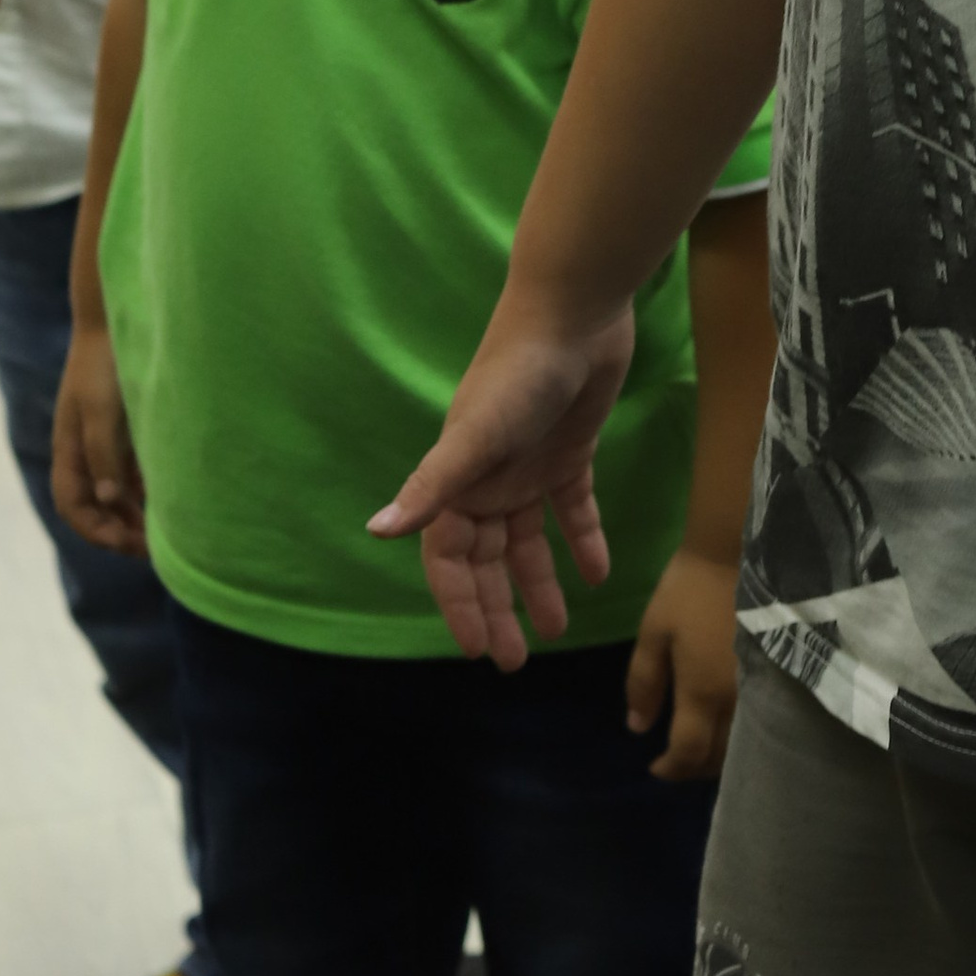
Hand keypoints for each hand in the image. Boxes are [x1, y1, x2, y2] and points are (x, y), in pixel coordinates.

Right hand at [53, 321, 149, 555]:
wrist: (116, 319)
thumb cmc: (106, 364)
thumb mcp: (103, 410)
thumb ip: (105, 455)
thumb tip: (111, 500)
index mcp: (69, 449)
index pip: (73, 506)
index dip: (96, 531)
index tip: (127, 544)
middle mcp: (85, 450)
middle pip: (96, 505)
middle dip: (119, 530)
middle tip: (153, 548)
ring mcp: (106, 440)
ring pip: (116, 491)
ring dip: (134, 514)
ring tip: (164, 531)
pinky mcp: (127, 428)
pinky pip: (133, 470)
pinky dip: (146, 489)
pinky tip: (171, 496)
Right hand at [368, 301, 637, 671]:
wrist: (574, 313)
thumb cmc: (519, 372)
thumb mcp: (476, 435)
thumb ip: (433, 484)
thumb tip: (377, 531)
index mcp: (460, 481)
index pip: (449, 558)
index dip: (458, 603)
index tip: (475, 650)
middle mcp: (490, 480)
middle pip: (486, 560)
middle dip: (496, 609)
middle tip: (513, 662)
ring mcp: (529, 467)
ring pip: (528, 543)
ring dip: (539, 585)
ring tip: (556, 631)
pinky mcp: (569, 453)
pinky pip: (573, 509)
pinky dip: (583, 540)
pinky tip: (598, 573)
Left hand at [628, 546, 743, 781]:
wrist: (738, 551)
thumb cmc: (690, 589)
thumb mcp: (654, 631)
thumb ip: (644, 681)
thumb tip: (638, 727)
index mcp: (703, 692)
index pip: (688, 751)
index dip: (670, 768)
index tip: (653, 766)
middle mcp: (736, 700)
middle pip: (719, 756)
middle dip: (693, 767)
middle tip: (675, 761)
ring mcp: (761, 688)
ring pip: (743, 743)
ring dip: (719, 755)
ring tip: (700, 746)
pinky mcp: (777, 673)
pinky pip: (759, 721)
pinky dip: (740, 735)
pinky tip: (729, 725)